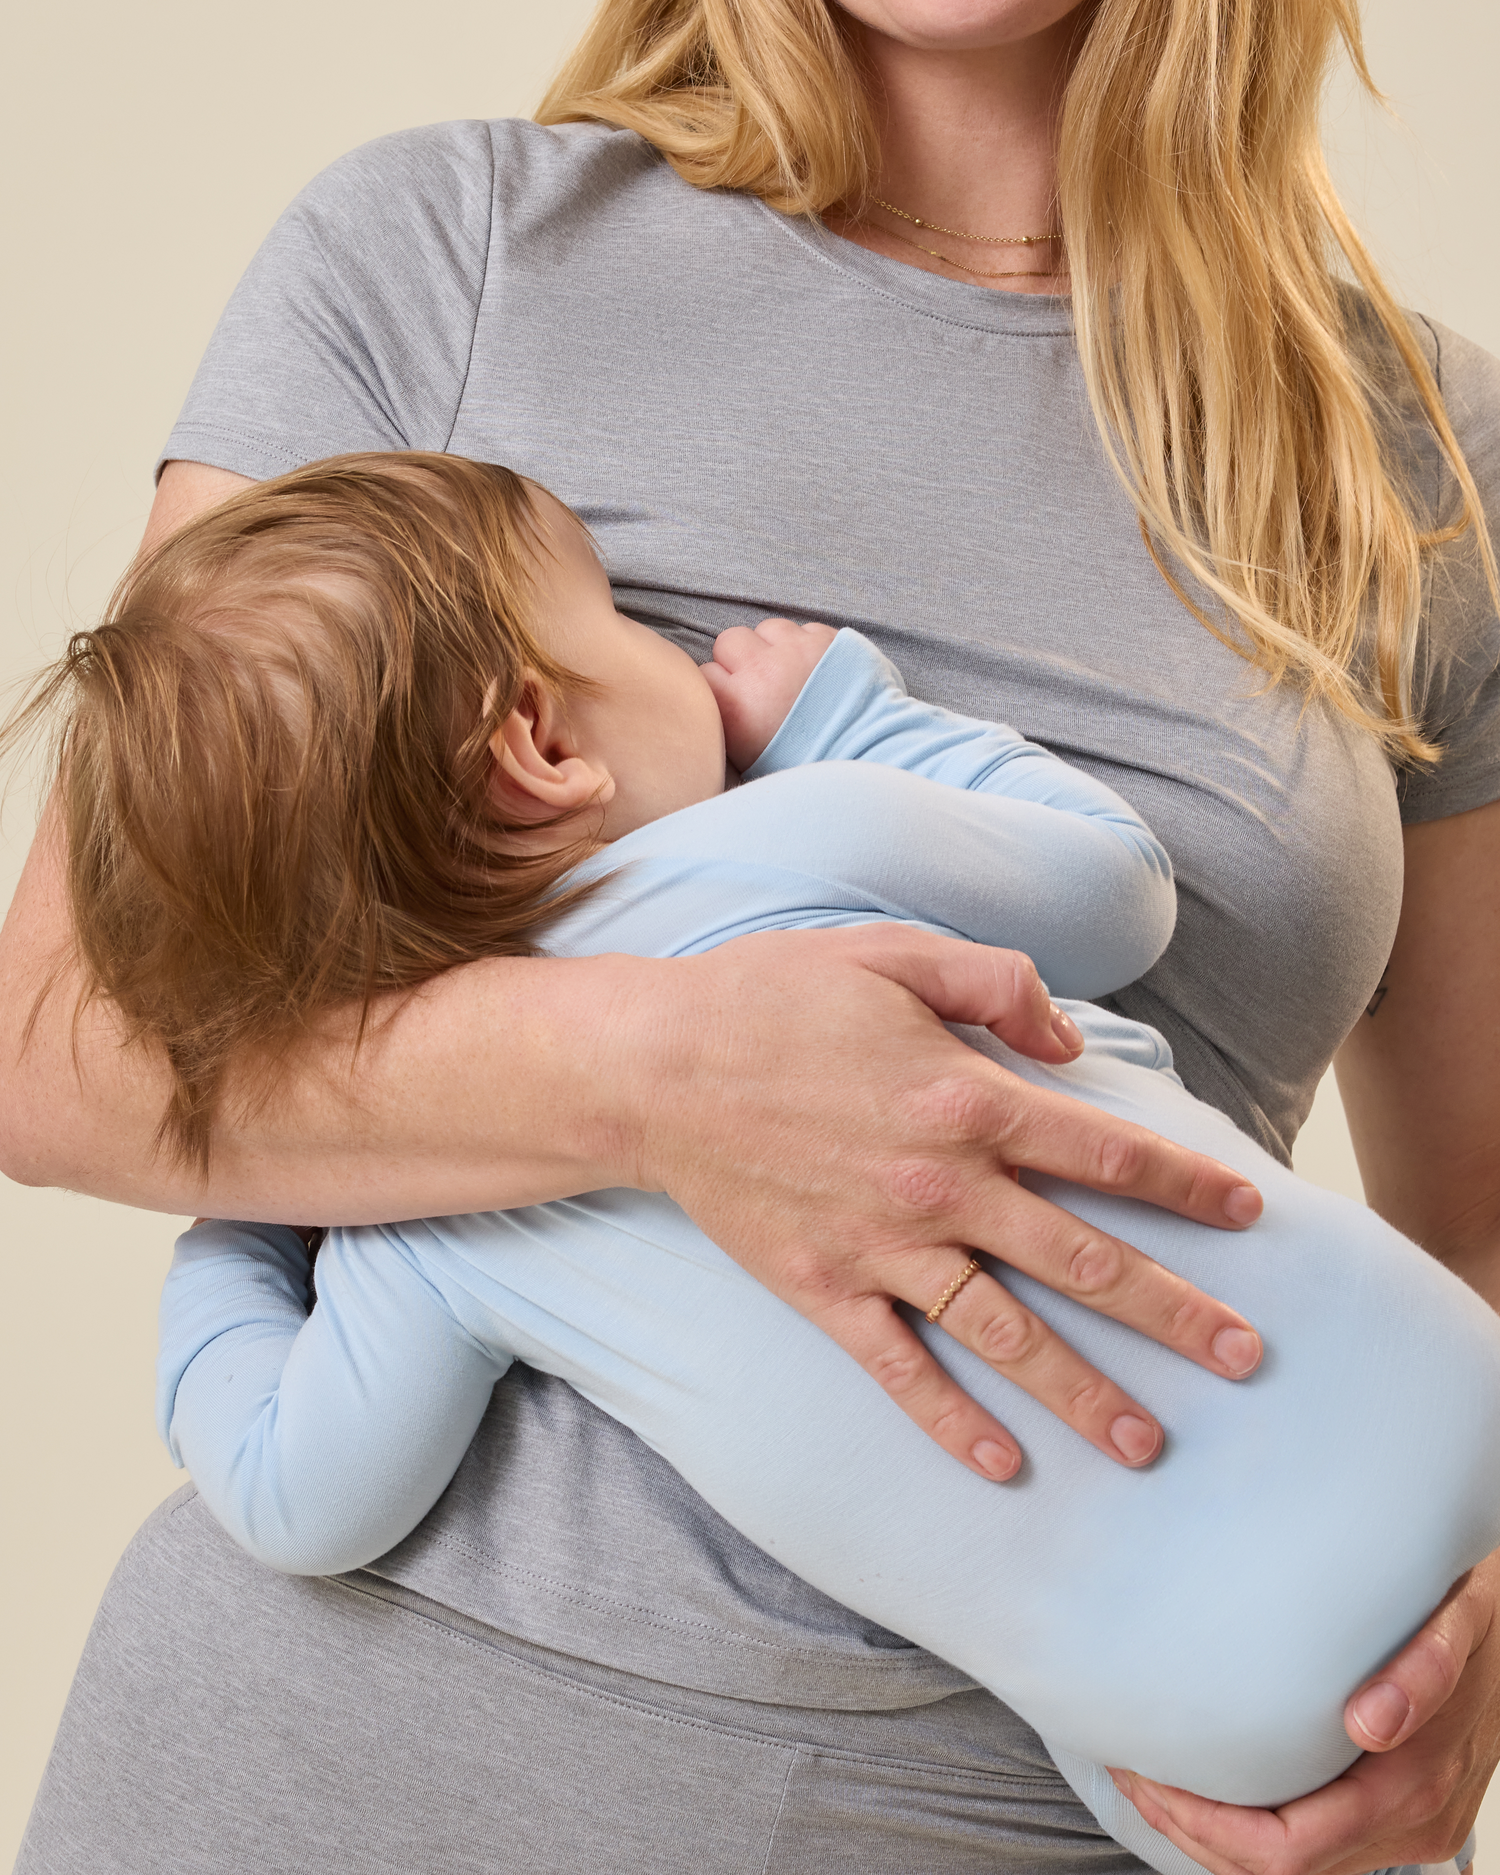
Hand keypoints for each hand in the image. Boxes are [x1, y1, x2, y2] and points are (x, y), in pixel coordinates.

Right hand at [614, 922, 1264, 1480]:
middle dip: (1173, 1311)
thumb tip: (1072, 1040)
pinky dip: (951, 1419)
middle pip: (1080, 1259)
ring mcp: (883, 1247)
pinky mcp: (824, 1288)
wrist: (654, 1068)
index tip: (1247, 1214)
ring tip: (1150, 1445)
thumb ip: (997, 982)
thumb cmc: (773, 997)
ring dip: (1083, 1390)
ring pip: (1005, 1332)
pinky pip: (899, 1367)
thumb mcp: (893, 950)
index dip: (1185, 1184)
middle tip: (1246, 1358)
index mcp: (968, 1098)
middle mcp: (941, 1185)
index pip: (1106, 1151)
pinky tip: (1002, 1466)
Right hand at [702, 617, 838, 769]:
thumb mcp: (750, 761)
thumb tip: (715, 701)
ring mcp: (797, 650)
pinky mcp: (830, 640)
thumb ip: (727, 723)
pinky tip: (818, 670)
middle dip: (741, 660)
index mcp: (736, 707)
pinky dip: (808, 644)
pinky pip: (805, 628)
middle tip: (762, 684)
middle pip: (730, 641)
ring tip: (791, 674)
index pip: (704, 674)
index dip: (720, 687)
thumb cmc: (807, 766)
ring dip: (774, 646)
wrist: (868, 758)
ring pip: (768, 628)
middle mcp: (761, 670)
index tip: (735, 701)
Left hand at [1108, 1547, 1499, 1872]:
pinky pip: (1317, 1846)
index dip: (1209, 1826)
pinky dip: (1254, 1828)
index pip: (1291, 1850)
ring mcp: (1413, 1827)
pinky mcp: (1404, 1814)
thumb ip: (1424, 1666)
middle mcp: (1415, 1822)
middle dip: (1194, 1830)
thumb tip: (1370, 1723)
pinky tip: (1215, 1781)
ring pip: (1296, 1870)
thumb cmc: (1475, 1607)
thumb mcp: (1459, 1616)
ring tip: (1153, 1776)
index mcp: (1415, 1786)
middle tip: (1132, 1770)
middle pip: (1280, 1873)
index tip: (1151, 1774)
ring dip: (1216, 1835)